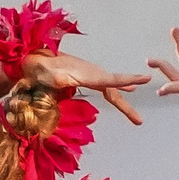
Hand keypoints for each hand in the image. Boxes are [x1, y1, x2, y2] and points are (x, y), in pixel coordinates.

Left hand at [27, 51, 149, 123]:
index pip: (110, 79)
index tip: (145, 79)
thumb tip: (60, 79)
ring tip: (135, 116)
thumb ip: (53, 76)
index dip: (127, 80)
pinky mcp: (86, 76)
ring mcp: (90, 74)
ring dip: (123, 102)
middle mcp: (91, 73)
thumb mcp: (45, 73)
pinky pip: (106, 85)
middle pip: (114, 89)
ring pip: (111, 88)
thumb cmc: (37, 67)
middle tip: (139, 121)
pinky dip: (119, 89)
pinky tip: (129, 90)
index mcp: (84, 74)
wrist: (33, 58)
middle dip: (126, 107)